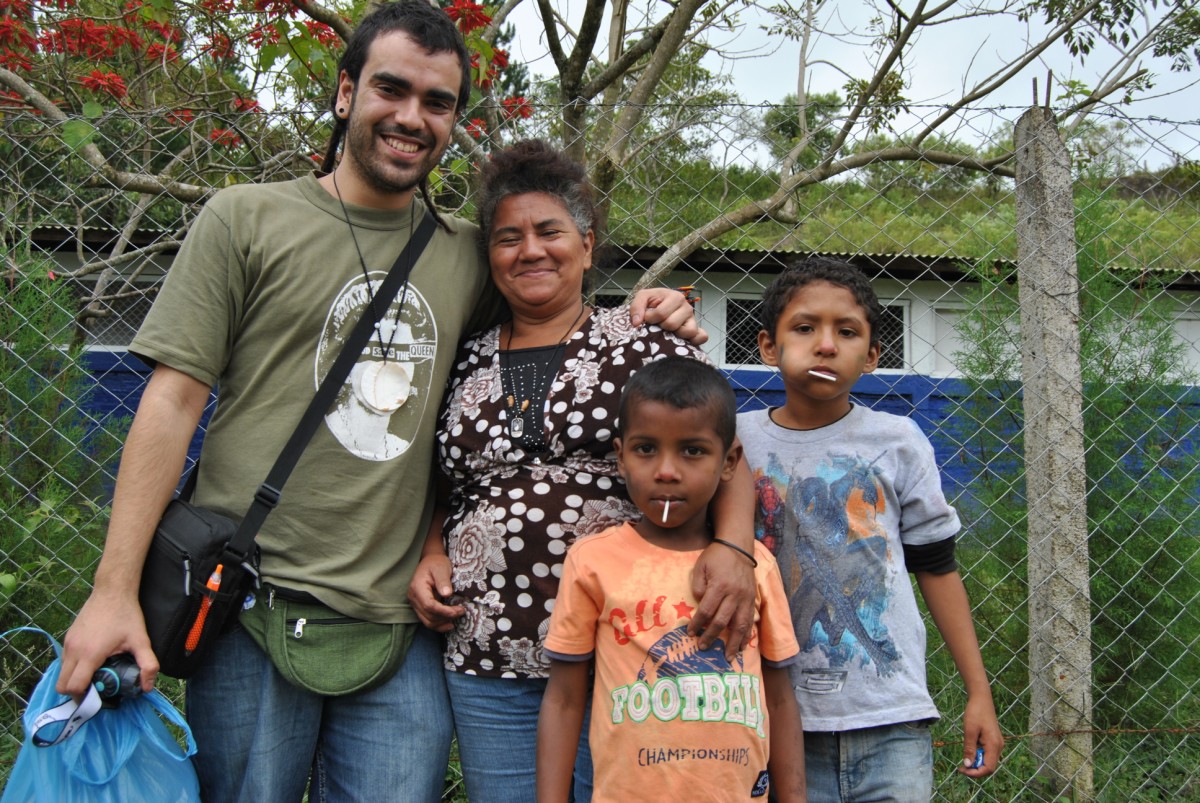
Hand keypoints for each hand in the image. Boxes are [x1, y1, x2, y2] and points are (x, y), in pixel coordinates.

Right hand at [57, 589, 158, 697]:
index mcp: (89, 655)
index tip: (98, 697)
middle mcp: (73, 650)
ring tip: (96, 676)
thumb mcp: (141, 640)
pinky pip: (64, 660)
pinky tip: (93, 662)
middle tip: (95, 690)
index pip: (74, 687)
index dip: (84, 698)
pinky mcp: (68, 637)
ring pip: (62, 673)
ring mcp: (68, 643)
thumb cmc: (127, 615)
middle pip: (62, 685)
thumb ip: (148, 664)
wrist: (112, 590)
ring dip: (74, 679)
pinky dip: (73, 668)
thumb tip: (147, 687)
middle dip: (76, 693)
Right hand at [407, 554, 464, 631]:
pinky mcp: (420, 607)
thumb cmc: (436, 563)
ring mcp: (415, 603)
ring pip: (427, 621)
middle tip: (461, 612)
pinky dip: (438, 624)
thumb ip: (443, 581)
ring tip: (455, 622)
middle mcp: (413, 598)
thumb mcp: (441, 568)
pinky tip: (448, 624)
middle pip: (428, 616)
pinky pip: (427, 620)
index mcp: (417, 588)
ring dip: (441, 624)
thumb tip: (447, 594)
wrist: (430, 561)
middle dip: (445, 618)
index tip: (459, 610)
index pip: (429, 605)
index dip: (444, 611)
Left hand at [629, 288, 707, 345]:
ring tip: (668, 331)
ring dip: (675, 334)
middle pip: (672, 324)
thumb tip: (637, 323)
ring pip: (688, 331)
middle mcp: (687, 308)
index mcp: (675, 297)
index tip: (647, 318)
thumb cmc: (653, 302)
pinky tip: (682, 341)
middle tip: (658, 324)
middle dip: (661, 327)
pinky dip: (693, 341)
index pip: (661, 313)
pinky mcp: (697, 331)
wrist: (659, 307)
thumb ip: (636, 307)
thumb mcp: (643, 298)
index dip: (650, 318)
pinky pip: (701, 337)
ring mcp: (693, 320)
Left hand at [689, 540, 755, 659]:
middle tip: (703, 648)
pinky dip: (746, 635)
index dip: (698, 624)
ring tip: (729, 657)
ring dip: (734, 643)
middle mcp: (734, 594)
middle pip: (722, 621)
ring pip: (740, 625)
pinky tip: (742, 645)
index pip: (706, 611)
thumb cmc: (716, 556)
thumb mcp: (700, 566)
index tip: (690, 633)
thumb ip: (698, 586)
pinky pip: (750, 620)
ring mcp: (745, 597)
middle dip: (711, 637)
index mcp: (719, 586)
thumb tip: (700, 604)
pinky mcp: (752, 598)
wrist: (738, 546)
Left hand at [958, 693, 1003, 777]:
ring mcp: (997, 744)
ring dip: (976, 762)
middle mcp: (998, 747)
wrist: (981, 699)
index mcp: (994, 745)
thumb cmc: (975, 712)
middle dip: (975, 769)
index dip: (976, 773)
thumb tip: (968, 765)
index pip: (988, 768)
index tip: (962, 770)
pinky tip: (969, 751)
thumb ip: (969, 748)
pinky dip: (978, 756)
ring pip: (988, 760)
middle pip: (989, 766)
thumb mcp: (969, 731)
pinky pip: (987, 753)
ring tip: (964, 758)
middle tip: (961, 766)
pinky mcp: (993, 741)